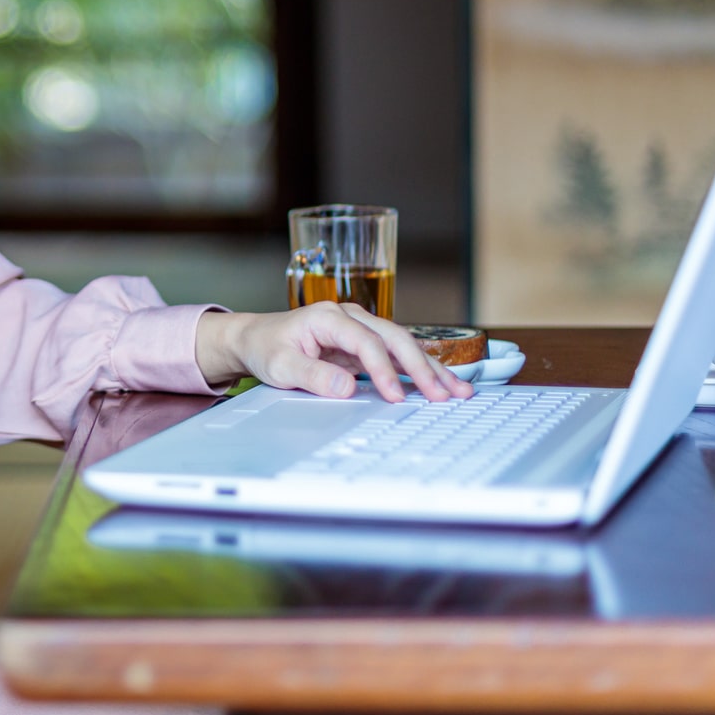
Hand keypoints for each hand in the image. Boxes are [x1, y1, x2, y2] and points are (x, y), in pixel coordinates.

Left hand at [194, 302, 475, 403]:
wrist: (255, 337)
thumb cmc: (265, 348)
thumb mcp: (280, 366)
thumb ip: (312, 375)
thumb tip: (346, 388)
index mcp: (329, 317)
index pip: (366, 342)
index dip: (383, 370)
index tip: (395, 396)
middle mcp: (350, 317)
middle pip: (395, 338)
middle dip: (422, 367)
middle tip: (445, 394)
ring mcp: (360, 328)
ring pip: (402, 345)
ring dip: (431, 368)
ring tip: (459, 390)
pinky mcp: (363, 343)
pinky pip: (396, 356)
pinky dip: (419, 370)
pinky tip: (441, 384)